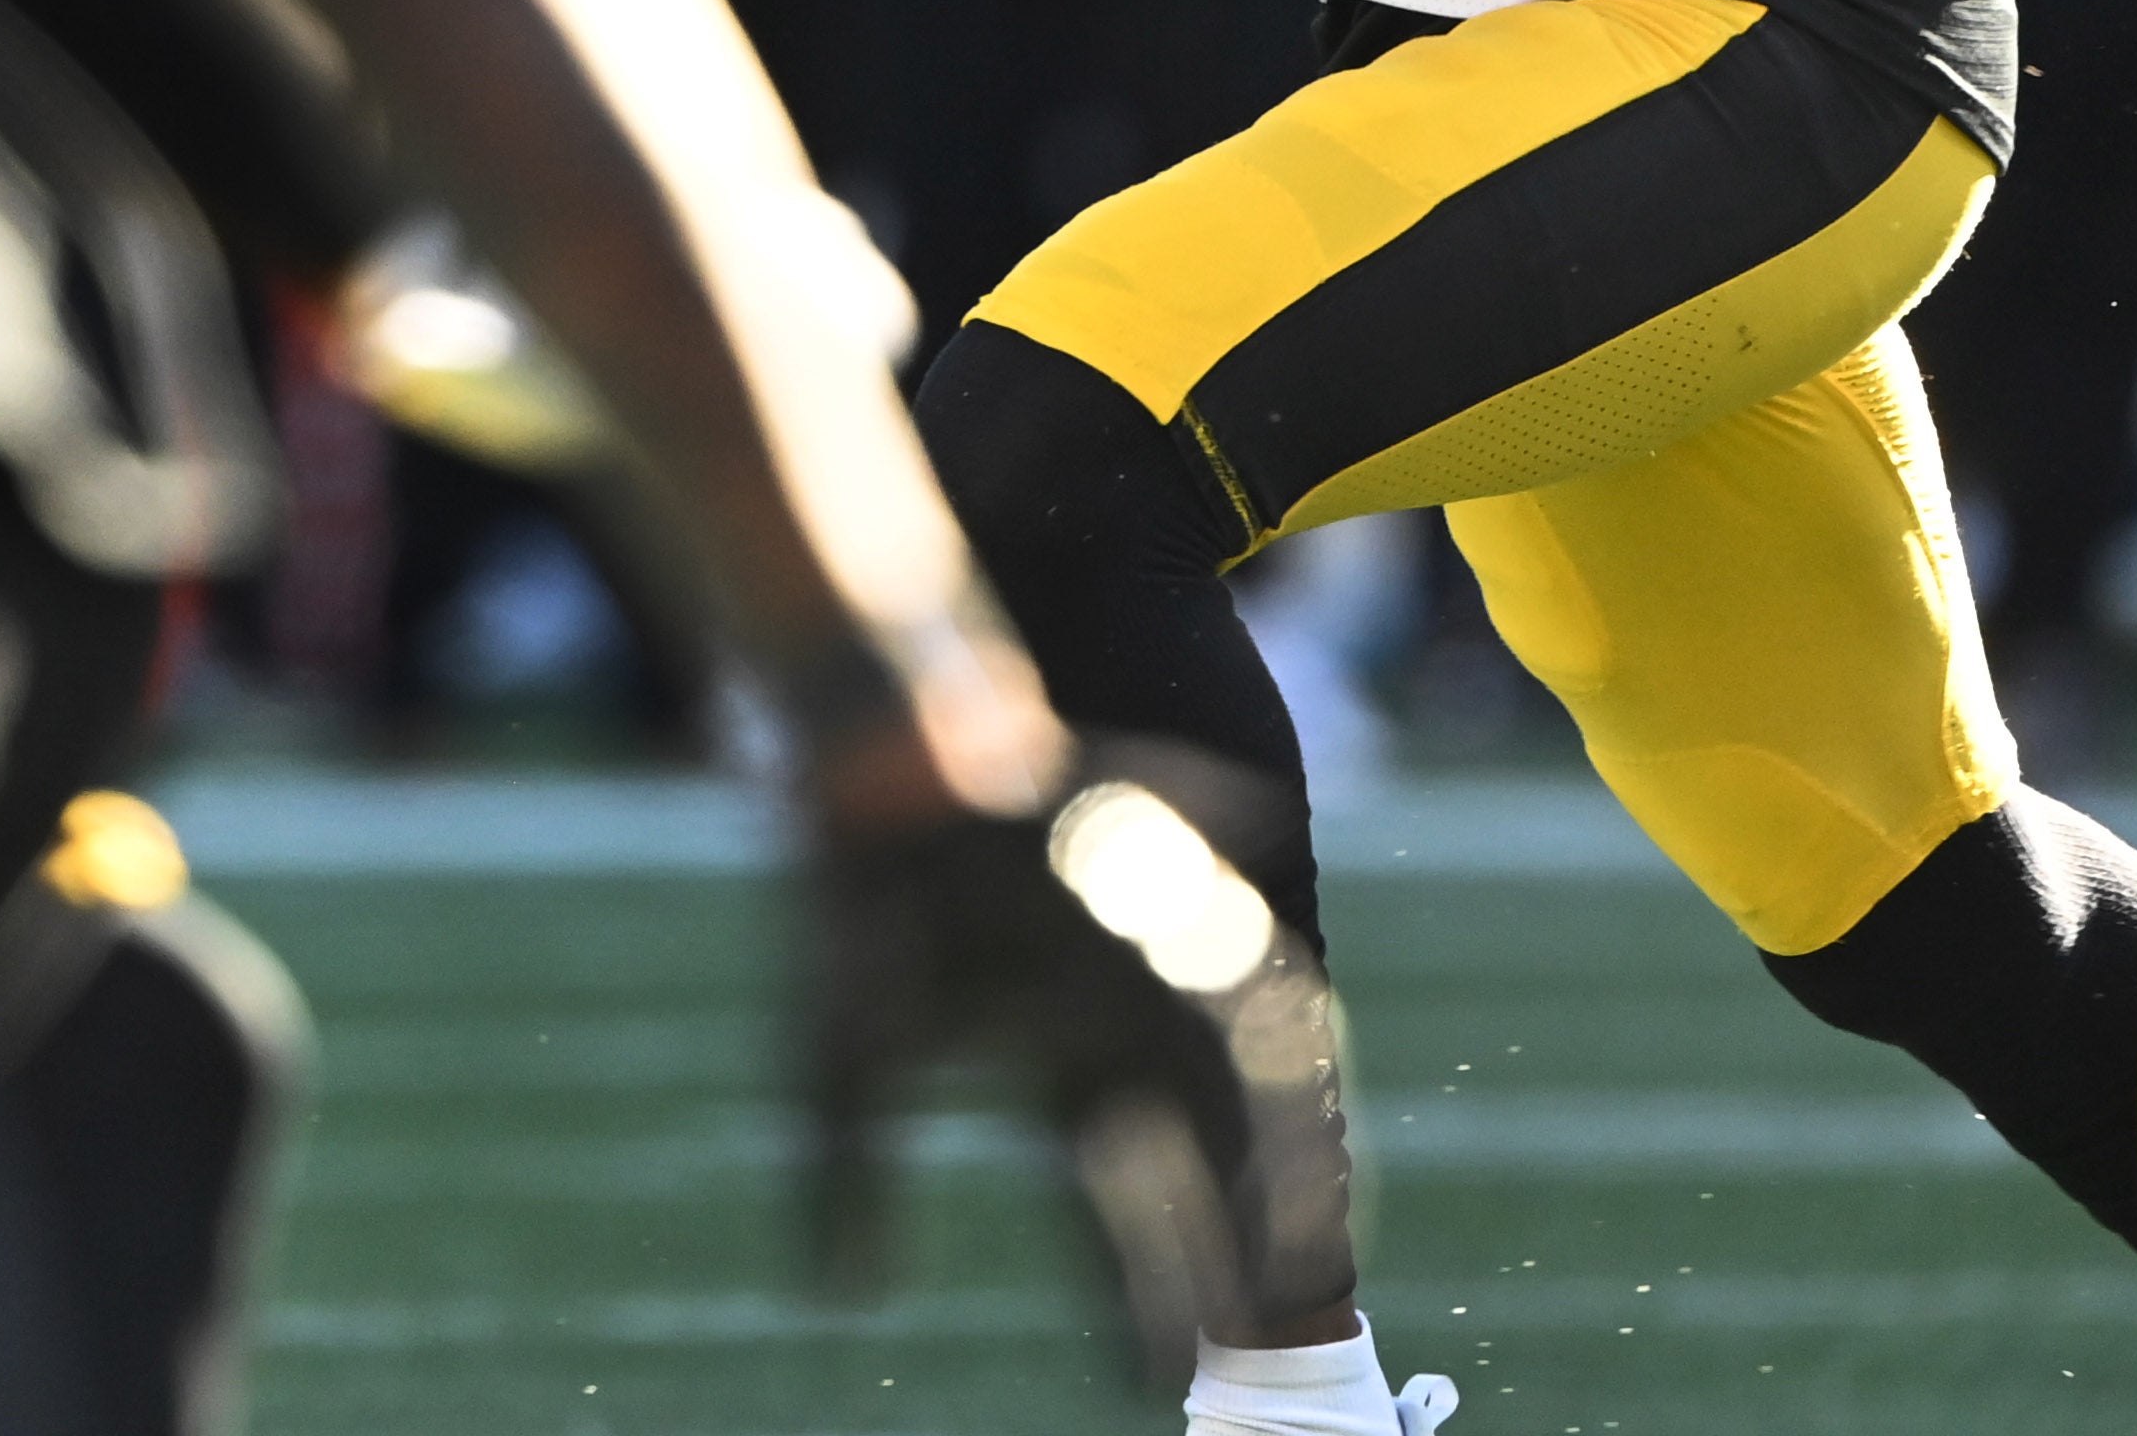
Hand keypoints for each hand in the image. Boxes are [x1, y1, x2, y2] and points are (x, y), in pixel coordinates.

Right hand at [799, 746, 1360, 1384]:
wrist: (885, 763)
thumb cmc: (857, 914)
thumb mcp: (836, 1066)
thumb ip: (843, 1184)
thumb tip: (841, 1305)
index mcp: (1065, 1064)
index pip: (1114, 1204)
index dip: (1136, 1293)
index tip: (1153, 1383)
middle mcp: (1128, 1022)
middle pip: (1200, 1161)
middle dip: (1224, 1251)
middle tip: (1253, 1341)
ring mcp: (1162, 960)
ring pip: (1246, 1087)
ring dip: (1274, 1174)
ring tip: (1299, 1265)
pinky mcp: (1184, 889)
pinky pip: (1260, 987)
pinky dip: (1274, 1054)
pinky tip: (1298, 1104)